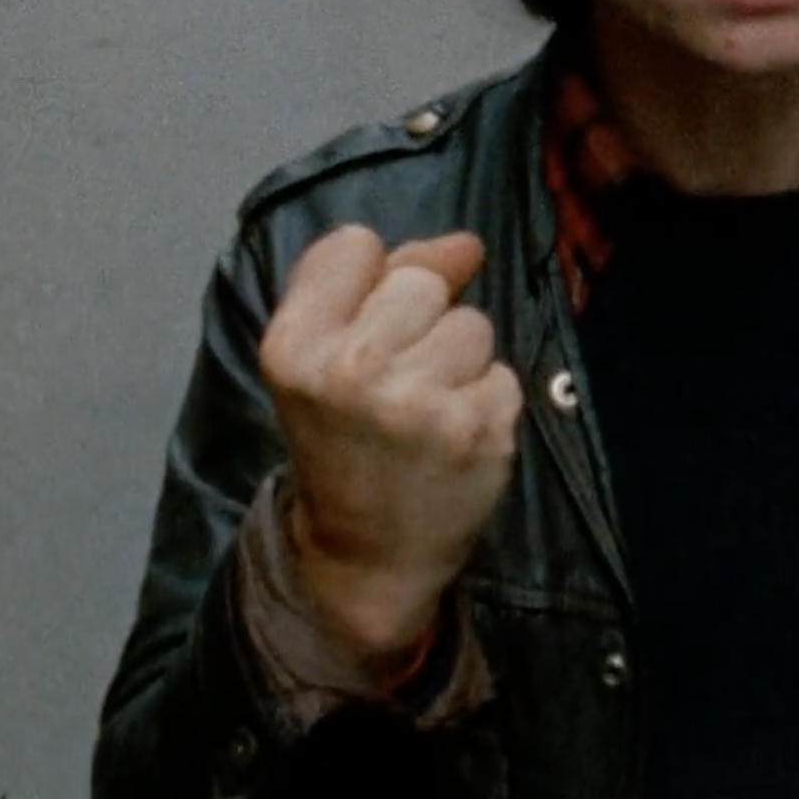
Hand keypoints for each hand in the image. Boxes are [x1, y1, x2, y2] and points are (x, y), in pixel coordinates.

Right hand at [260, 228, 520, 657]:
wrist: (366, 555)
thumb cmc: (342, 441)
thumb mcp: (323, 358)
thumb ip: (379, 283)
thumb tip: (466, 245)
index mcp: (294, 345)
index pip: (352, 244)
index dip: (368, 281)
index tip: (361, 329)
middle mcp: (352, 369)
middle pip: (421, 280)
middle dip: (420, 320)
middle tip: (396, 380)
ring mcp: (419, 401)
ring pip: (472, 323)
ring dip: (460, 360)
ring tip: (428, 407)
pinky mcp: (478, 428)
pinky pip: (504, 371)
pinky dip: (488, 398)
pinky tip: (456, 435)